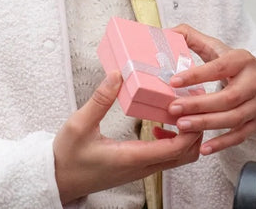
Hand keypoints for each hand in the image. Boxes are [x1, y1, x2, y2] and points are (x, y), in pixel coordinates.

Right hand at [53, 72, 202, 203]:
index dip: (190, 128)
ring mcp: (142, 169)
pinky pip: (167, 156)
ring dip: (185, 135)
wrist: (59, 180)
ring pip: (179, 157)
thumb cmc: (68, 157)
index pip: (177, 148)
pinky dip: (173, 141)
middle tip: (190, 105)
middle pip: (187, 154)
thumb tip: (117, 76)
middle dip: (196, 130)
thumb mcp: (78, 125)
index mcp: (132, 157)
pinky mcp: (139, 167)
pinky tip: (159, 124)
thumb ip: (99, 100)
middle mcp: (143, 166)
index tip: (188, 106)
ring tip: (177, 111)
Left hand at [165, 24, 255, 155]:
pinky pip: (239, 136)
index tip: (174, 81)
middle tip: (173, 108)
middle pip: (227, 97)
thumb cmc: (239, 68)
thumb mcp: (221, 50)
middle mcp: (254, 83)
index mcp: (243, 60)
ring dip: (206, 123)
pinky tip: (203, 148)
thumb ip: (195, 39)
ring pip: (233, 118)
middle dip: (199, 105)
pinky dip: (222, 143)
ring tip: (181, 125)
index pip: (219, 67)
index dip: (197, 75)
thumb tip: (168, 32)